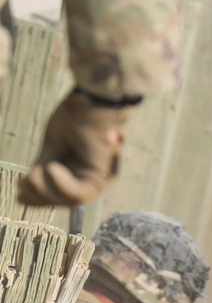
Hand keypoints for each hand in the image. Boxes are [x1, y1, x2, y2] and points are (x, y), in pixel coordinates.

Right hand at [19, 89, 133, 207]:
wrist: (90, 100)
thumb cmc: (74, 116)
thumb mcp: (52, 145)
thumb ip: (43, 166)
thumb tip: (26, 187)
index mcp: (80, 172)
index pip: (60, 195)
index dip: (38, 198)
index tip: (19, 195)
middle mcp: (91, 179)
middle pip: (64, 201)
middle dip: (39, 196)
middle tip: (24, 185)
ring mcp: (98, 179)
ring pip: (70, 201)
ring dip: (47, 190)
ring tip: (39, 172)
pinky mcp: (100, 177)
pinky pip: (79, 193)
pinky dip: (61, 185)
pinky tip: (51, 169)